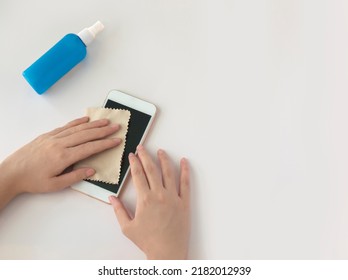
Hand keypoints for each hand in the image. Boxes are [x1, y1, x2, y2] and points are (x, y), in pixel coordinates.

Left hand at [0, 116, 120, 204]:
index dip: (105, 144)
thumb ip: (75, 176)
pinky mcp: (47, 135)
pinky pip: (65, 126)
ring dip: (93, 125)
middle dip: (103, 131)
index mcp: (63, 157)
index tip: (116, 140)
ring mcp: (53, 137)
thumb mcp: (55, 185)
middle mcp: (59, 144)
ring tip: (105, 121)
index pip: (90, 148)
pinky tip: (85, 120)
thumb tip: (91, 170)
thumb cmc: (32, 181)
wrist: (11, 173)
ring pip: (77, 129)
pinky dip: (77, 122)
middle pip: (86, 135)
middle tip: (116, 127)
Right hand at [109, 145, 189, 259]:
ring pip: (169, 173)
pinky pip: (186, 183)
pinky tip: (184, 161)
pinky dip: (185, 171)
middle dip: (145, 156)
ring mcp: (173, 197)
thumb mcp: (128, 227)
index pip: (138, 175)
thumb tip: (111, 198)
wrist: (168, 252)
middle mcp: (159, 195)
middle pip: (152, 170)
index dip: (134, 163)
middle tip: (142, 147)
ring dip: (164, 159)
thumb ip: (118, 210)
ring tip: (161, 151)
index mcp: (145, 199)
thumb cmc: (148, 241)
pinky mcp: (184, 202)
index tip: (132, 155)